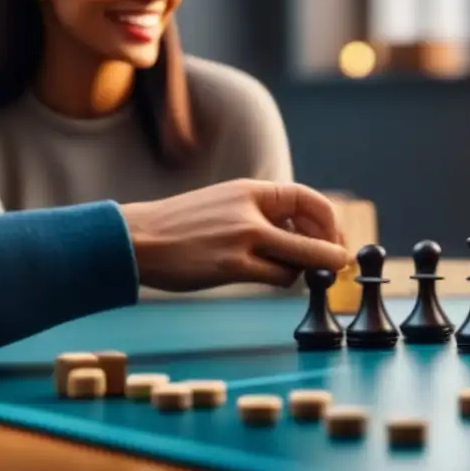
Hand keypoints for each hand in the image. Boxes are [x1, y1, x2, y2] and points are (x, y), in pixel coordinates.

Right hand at [120, 179, 348, 291]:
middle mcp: (250, 210)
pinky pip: (279, 276)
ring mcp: (242, 238)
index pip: (307, 199)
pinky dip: (285, 279)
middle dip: (329, 250)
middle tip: (333, 263)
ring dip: (303, 269)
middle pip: (313, 231)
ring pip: (301, 257)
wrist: (136, 240)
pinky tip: (273, 277)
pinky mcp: (232, 265)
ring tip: (287, 269)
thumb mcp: (224, 205)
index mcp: (250, 190)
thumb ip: (261, 215)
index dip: (328, 221)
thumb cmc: (180, 227)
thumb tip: (303, 235)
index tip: (333, 239)